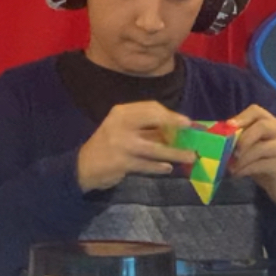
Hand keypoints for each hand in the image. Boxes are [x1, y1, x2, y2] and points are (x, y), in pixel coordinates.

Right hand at [77, 102, 194, 192]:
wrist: (83, 166)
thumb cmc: (108, 145)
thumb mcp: (123, 130)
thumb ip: (146, 128)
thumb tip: (177, 130)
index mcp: (122, 112)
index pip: (151, 107)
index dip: (171, 114)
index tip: (187, 122)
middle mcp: (121, 124)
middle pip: (155, 120)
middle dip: (176, 127)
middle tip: (192, 136)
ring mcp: (121, 144)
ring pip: (155, 148)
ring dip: (175, 153)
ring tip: (189, 158)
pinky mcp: (122, 162)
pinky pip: (147, 165)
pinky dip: (158, 167)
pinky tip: (167, 168)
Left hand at [228, 105, 275, 204]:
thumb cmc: (264, 161)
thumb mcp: (252, 147)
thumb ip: (240, 139)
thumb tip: (216, 138)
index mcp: (272, 123)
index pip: (257, 111)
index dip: (241, 117)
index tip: (228, 126)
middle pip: (262, 126)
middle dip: (243, 139)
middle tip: (231, 152)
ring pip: (260, 148)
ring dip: (241, 159)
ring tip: (231, 167)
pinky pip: (262, 165)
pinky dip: (246, 169)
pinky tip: (238, 174)